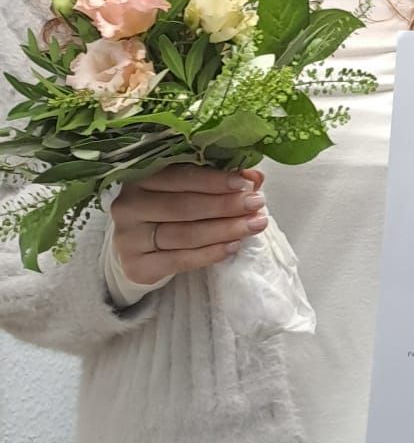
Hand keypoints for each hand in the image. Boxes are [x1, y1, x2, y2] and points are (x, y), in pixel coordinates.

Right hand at [110, 165, 266, 282]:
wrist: (138, 248)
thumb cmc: (168, 210)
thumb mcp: (188, 190)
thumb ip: (218, 181)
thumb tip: (254, 177)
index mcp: (139, 177)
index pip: (179, 176)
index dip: (213, 180)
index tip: (244, 184)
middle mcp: (128, 205)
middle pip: (183, 207)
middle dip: (225, 206)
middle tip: (257, 205)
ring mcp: (129, 237)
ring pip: (184, 234)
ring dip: (224, 230)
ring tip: (254, 225)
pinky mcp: (136, 265)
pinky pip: (179, 260)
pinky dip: (209, 254)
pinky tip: (232, 247)